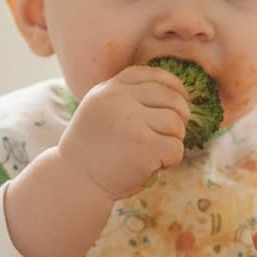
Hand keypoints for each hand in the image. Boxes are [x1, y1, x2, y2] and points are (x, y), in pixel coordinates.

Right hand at [58, 66, 189, 201]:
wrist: (75, 181)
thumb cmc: (94, 149)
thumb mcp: (101, 111)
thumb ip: (127, 98)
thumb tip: (175, 93)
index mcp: (109, 89)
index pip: (153, 75)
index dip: (174, 86)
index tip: (181, 100)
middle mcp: (119, 100)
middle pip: (171, 98)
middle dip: (181, 115)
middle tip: (173, 133)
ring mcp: (131, 122)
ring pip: (175, 123)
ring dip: (174, 140)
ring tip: (158, 152)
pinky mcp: (143, 146)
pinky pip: (175, 148)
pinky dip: (171, 160)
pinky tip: (156, 166)